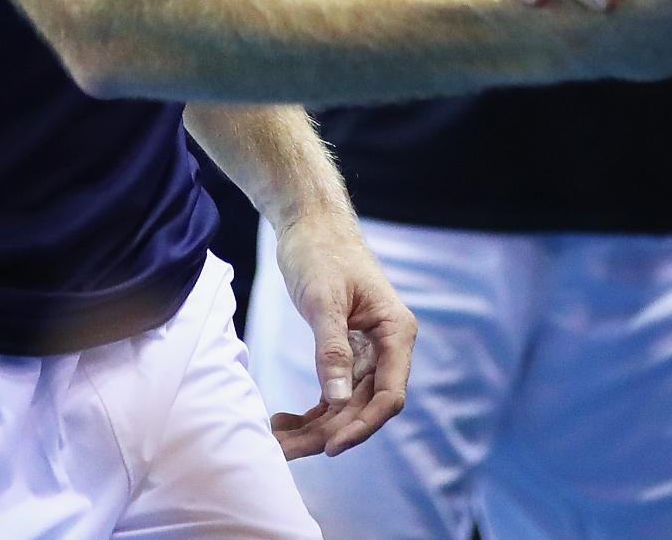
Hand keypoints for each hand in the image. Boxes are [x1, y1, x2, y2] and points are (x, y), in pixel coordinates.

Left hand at [267, 204, 416, 460]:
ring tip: (275, 438)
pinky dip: (310, 411)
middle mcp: (388, 346)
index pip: (389, 394)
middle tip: (282, 449)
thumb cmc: (321, 252)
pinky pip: (333, 393)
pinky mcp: (347, 351)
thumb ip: (332, 350)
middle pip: (363, 407)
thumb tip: (337, 400)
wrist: (310, 224)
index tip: (330, 446)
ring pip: (346, 405)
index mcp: (396, 332)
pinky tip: (283, 420)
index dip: (363, 425)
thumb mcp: (323, 301)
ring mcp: (368, 351)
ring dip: (314, 428)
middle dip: (326, 432)